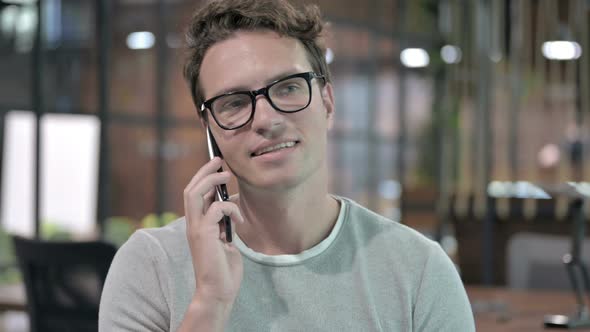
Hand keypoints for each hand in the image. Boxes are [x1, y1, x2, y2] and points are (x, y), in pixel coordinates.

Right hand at [183, 157, 243, 304]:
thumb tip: (229, 206)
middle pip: (190, 189)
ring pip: (195, 193)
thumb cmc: (223, 269)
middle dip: (204, 172)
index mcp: (196, 226)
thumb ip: (222, 224)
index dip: (203, 178)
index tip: (217, 167)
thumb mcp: (224, 240)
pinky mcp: (204, 234)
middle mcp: (192, 225)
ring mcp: (196, 229)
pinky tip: (240, 220)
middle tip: (219, 161)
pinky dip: (230, 208)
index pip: (194, 195)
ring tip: (227, 176)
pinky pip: (215, 208)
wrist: (218, 291)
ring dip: (211, 181)